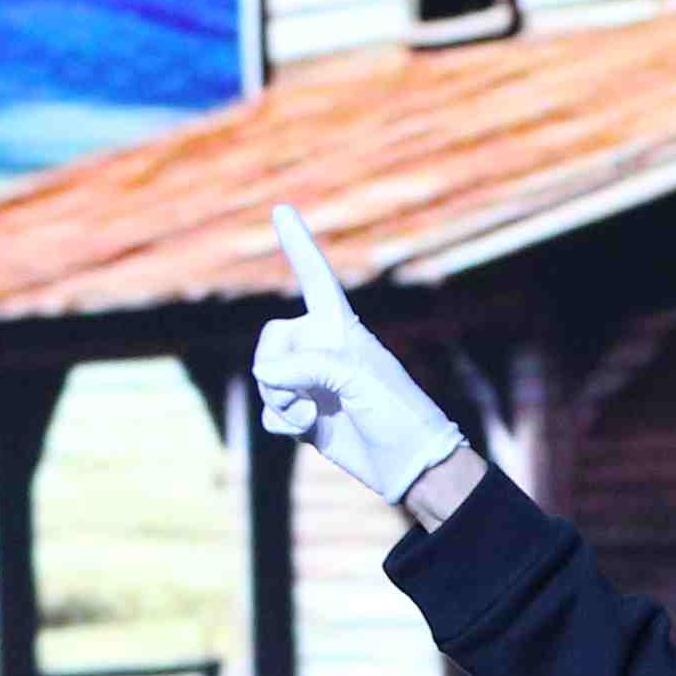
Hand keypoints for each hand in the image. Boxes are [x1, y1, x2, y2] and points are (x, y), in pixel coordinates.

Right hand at [251, 205, 470, 514]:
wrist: (410, 465)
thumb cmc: (398, 412)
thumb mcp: (358, 379)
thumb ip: (307, 366)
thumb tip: (265, 374)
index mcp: (341, 328)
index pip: (315, 277)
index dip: (298, 244)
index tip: (282, 209)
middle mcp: (322, 348)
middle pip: (272, 339)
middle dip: (280, 369)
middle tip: (314, 394)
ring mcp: (310, 382)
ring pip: (265, 378)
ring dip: (283, 401)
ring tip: (318, 415)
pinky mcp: (303, 414)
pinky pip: (268, 410)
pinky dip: (282, 422)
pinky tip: (309, 431)